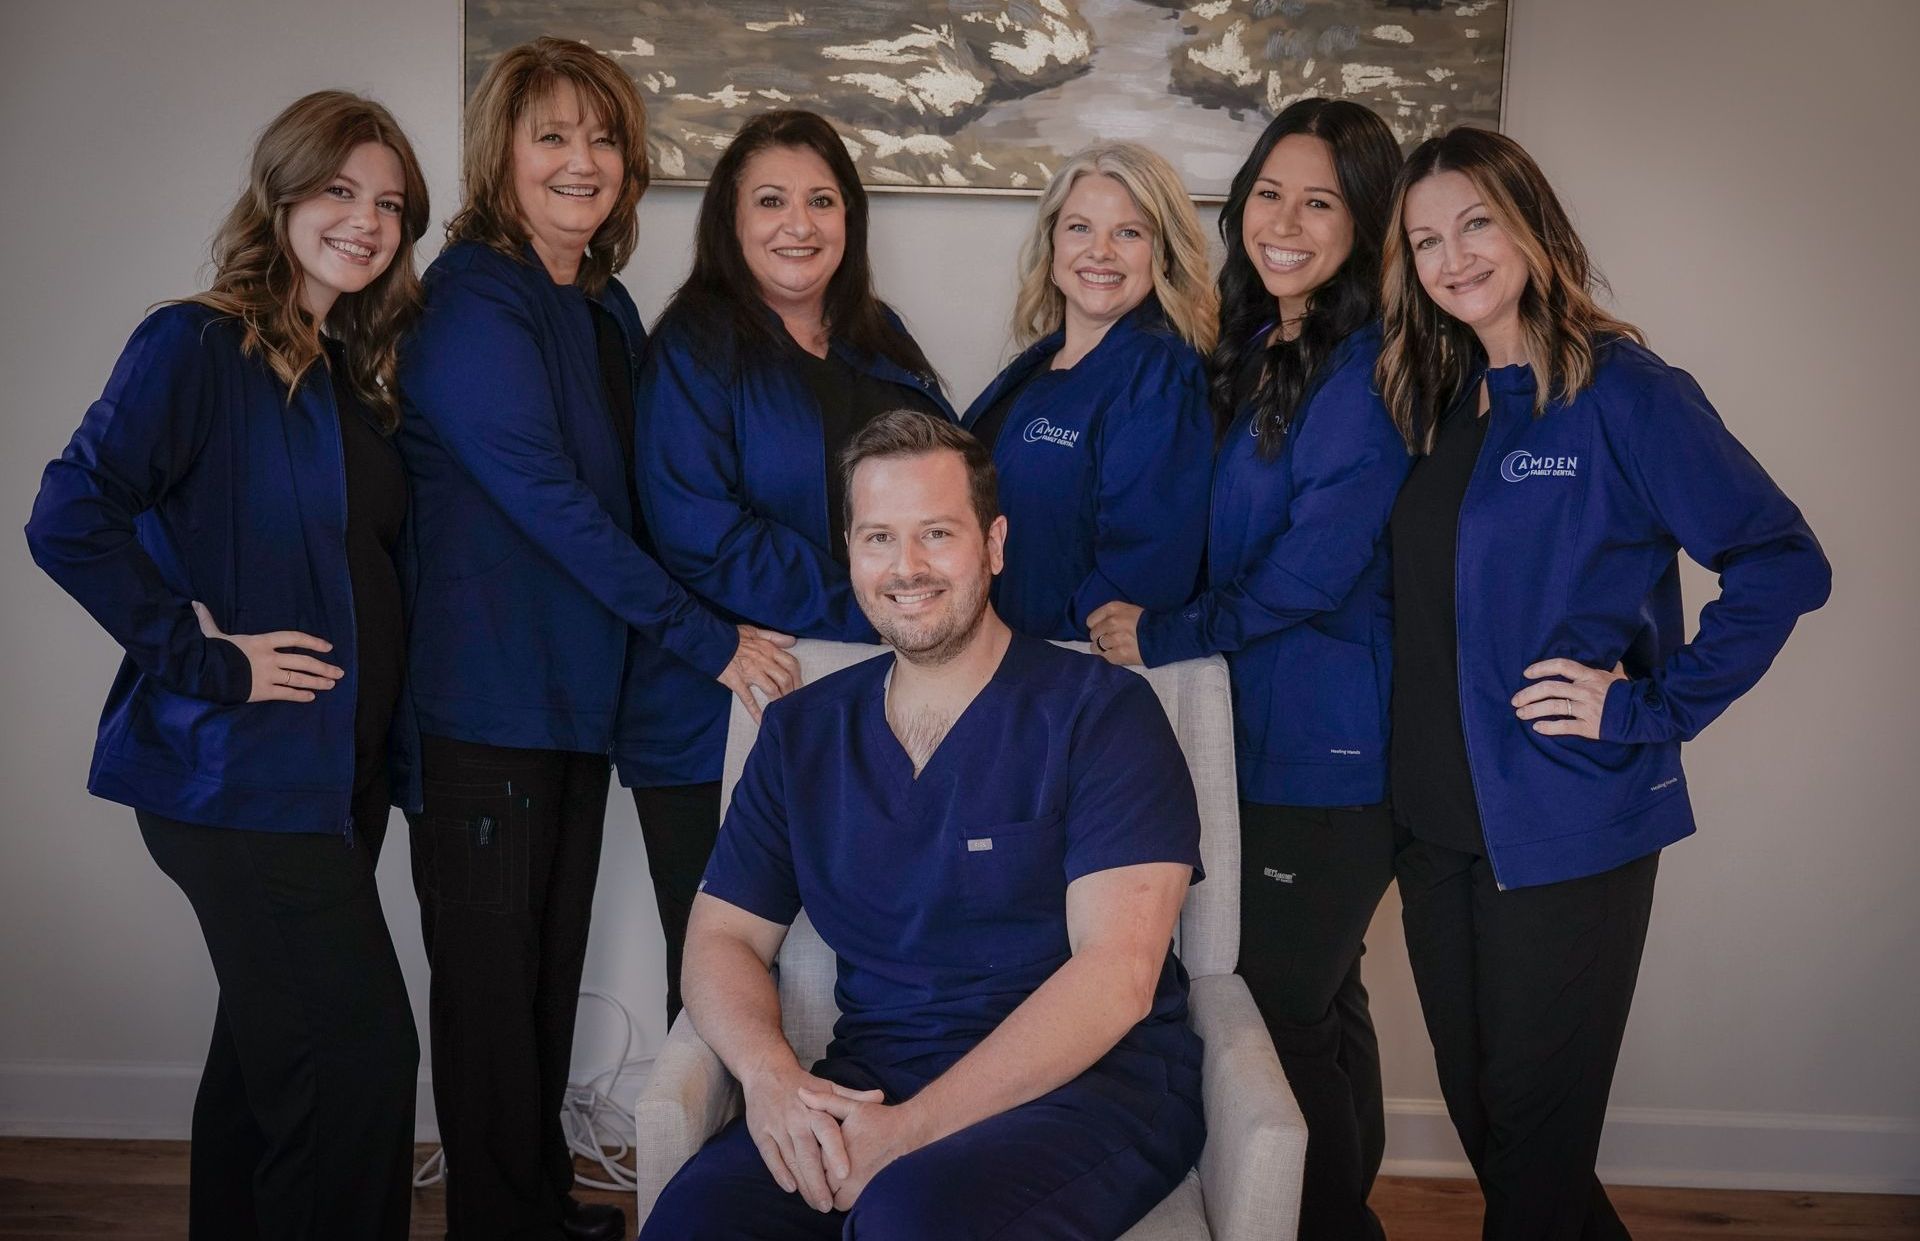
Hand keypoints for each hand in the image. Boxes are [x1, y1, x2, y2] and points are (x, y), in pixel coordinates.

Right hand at [192, 601, 341, 703]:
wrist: (202, 673)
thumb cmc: (210, 652)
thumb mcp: (212, 634)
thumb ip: (209, 620)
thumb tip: (195, 604)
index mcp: (261, 641)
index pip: (293, 637)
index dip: (313, 641)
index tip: (328, 647)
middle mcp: (269, 658)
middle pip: (303, 661)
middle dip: (323, 667)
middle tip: (339, 672)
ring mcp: (267, 675)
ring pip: (299, 678)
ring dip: (318, 682)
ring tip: (331, 684)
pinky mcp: (262, 691)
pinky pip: (286, 694)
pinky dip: (300, 695)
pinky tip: (311, 697)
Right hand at [717, 626, 800, 721]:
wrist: (710, 640)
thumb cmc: (733, 636)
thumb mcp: (756, 631)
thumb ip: (775, 637)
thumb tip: (792, 641)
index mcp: (768, 649)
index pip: (791, 664)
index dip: (798, 677)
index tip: (800, 685)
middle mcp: (763, 661)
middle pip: (785, 679)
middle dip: (792, 692)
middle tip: (794, 700)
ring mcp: (750, 673)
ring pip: (772, 689)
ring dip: (779, 701)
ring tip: (781, 709)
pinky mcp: (737, 682)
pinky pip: (748, 699)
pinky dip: (756, 712)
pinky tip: (761, 721)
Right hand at [742, 1066, 880, 1211]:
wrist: (766, 1071)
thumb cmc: (802, 1083)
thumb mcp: (828, 1086)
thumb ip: (852, 1096)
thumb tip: (880, 1096)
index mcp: (815, 1109)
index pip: (827, 1132)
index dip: (836, 1153)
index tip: (845, 1174)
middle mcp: (796, 1120)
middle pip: (808, 1154)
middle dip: (818, 1181)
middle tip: (829, 1204)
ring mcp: (778, 1127)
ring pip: (791, 1160)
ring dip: (803, 1183)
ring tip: (815, 1203)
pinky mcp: (761, 1134)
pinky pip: (771, 1157)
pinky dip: (780, 1173)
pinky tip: (791, 1188)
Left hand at [798, 1087, 929, 1210]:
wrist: (907, 1132)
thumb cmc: (878, 1119)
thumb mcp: (852, 1107)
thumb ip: (825, 1101)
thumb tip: (800, 1092)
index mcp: (836, 1150)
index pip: (809, 1163)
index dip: (804, 1163)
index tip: (803, 1157)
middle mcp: (845, 1172)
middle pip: (818, 1185)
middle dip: (813, 1184)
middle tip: (811, 1177)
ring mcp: (857, 1185)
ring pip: (831, 1199)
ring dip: (828, 1193)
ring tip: (826, 1182)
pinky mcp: (867, 1192)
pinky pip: (845, 1203)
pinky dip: (840, 1199)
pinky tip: (840, 1187)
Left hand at [1085, 601, 1143, 666]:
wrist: (1165, 636)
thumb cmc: (1146, 622)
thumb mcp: (1128, 610)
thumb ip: (1111, 615)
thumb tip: (1094, 626)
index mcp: (1114, 608)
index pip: (1091, 621)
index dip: (1096, 626)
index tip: (1103, 630)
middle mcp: (1113, 622)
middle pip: (1093, 634)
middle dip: (1100, 638)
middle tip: (1111, 640)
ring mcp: (1116, 639)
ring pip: (1096, 647)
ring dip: (1103, 649)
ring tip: (1113, 648)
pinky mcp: (1121, 654)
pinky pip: (1105, 658)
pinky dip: (1109, 657)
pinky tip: (1118, 654)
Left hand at [1512, 658, 1627, 738]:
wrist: (1645, 715)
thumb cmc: (1629, 694)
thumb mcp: (1619, 677)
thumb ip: (1611, 669)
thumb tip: (1614, 662)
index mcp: (1590, 676)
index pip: (1561, 666)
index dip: (1541, 668)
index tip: (1526, 673)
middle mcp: (1585, 691)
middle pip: (1550, 688)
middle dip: (1528, 694)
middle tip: (1515, 700)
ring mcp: (1587, 709)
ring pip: (1553, 707)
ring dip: (1532, 710)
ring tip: (1520, 713)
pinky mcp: (1589, 727)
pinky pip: (1564, 726)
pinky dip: (1548, 727)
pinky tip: (1537, 727)